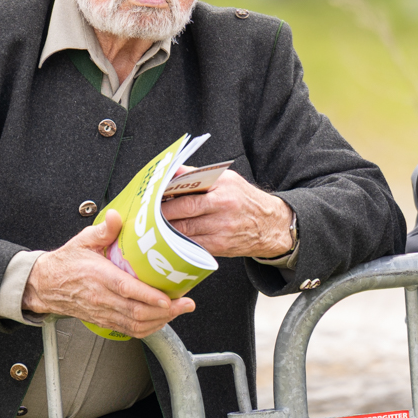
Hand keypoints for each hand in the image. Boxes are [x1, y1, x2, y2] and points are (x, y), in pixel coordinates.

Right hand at [22, 211, 194, 337]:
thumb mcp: (83, 240)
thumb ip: (104, 230)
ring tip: (179, 311)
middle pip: (136, 312)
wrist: (46, 285)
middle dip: (165, 311)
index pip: (126, 290)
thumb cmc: (66, 263)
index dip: (148, 297)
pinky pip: (129, 330)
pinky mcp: (105, 321)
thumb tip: (117, 217)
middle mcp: (102, 299)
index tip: (168, 298)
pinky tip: (161, 319)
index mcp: (98, 277)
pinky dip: (148, 328)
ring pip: (135, 325)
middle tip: (185, 304)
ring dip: (160, 321)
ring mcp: (104, 312)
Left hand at [160, 170, 293, 257]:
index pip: (189, 189)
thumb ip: (198, 175)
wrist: (270, 224)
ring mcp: (222, 228)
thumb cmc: (243, 199)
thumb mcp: (227, 180)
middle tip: (147, 213)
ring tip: (152, 226)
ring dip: (166, 230)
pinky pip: (193, 245)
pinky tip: (169, 240)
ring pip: (186, 230)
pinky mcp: (221, 246)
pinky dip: (179, 243)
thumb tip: (173, 170)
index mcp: (224, 185)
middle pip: (185, 210)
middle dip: (163, 213)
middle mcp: (224, 206)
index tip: (153, 196)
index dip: (167, 194)